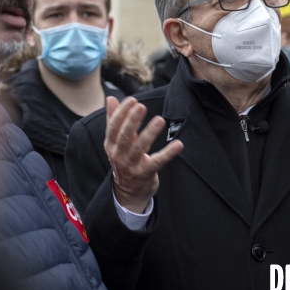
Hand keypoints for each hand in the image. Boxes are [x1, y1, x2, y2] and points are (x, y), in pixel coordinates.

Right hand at [105, 96, 183, 212]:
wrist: (127, 191)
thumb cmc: (124, 160)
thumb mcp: (116, 142)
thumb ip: (114, 119)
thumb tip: (111, 98)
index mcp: (111, 144)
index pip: (113, 126)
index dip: (121, 113)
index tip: (132, 100)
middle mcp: (119, 155)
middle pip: (124, 136)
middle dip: (132, 121)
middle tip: (141, 107)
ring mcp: (132, 165)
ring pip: (140, 148)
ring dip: (150, 133)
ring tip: (160, 120)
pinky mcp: (146, 173)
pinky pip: (158, 162)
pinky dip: (168, 153)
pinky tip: (178, 144)